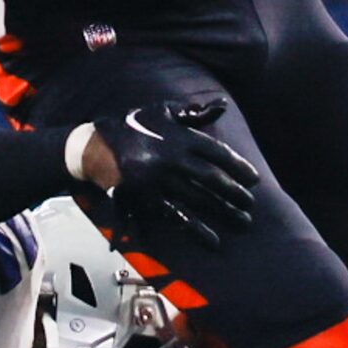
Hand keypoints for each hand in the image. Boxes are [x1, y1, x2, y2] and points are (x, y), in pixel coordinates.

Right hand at [83, 98, 260, 250]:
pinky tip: (212, 240)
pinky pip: (175, 215)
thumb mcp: (161, 112)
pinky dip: (195, 229)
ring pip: (197, 199)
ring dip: (222, 212)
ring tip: (243, 221)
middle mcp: (171, 159)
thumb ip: (193, 113)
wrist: (93, 147)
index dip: (238, 167)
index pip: (216, 153)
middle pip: (211, 178)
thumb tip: (221, 106)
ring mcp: (159, 181)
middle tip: (250, 204)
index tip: (254, 179)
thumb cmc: (131, 126)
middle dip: (234, 193)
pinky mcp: (147, 198)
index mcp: (177, 137)